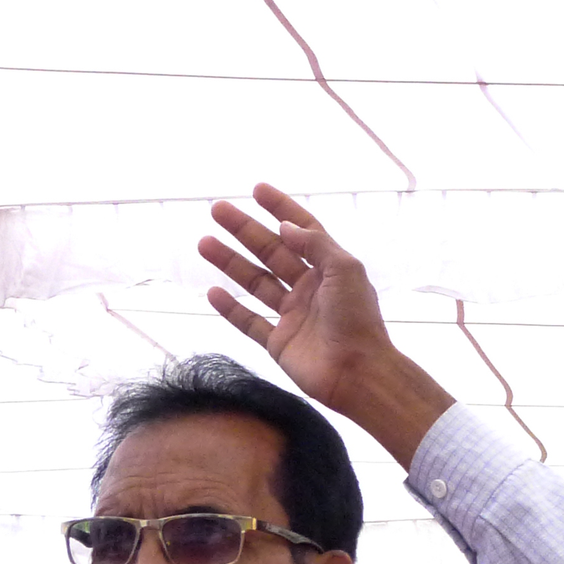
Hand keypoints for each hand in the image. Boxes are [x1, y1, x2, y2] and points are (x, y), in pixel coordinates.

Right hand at [200, 185, 397, 409]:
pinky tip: (212, 291)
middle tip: (217, 210)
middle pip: (272, 252)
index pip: (303, 231)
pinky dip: (231, 308)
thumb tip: (285, 225)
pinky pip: (250, 322)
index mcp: (330, 270)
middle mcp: (311, 290)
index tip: (257, 190)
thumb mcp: (345, 271)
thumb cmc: (358, 320)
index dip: (282, 209)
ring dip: (230, 263)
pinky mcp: (279, 343)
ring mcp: (293, 317)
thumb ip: (316, 244)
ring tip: (204, 242)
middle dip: (245, 230)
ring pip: (256, 283)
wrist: (359, 373)